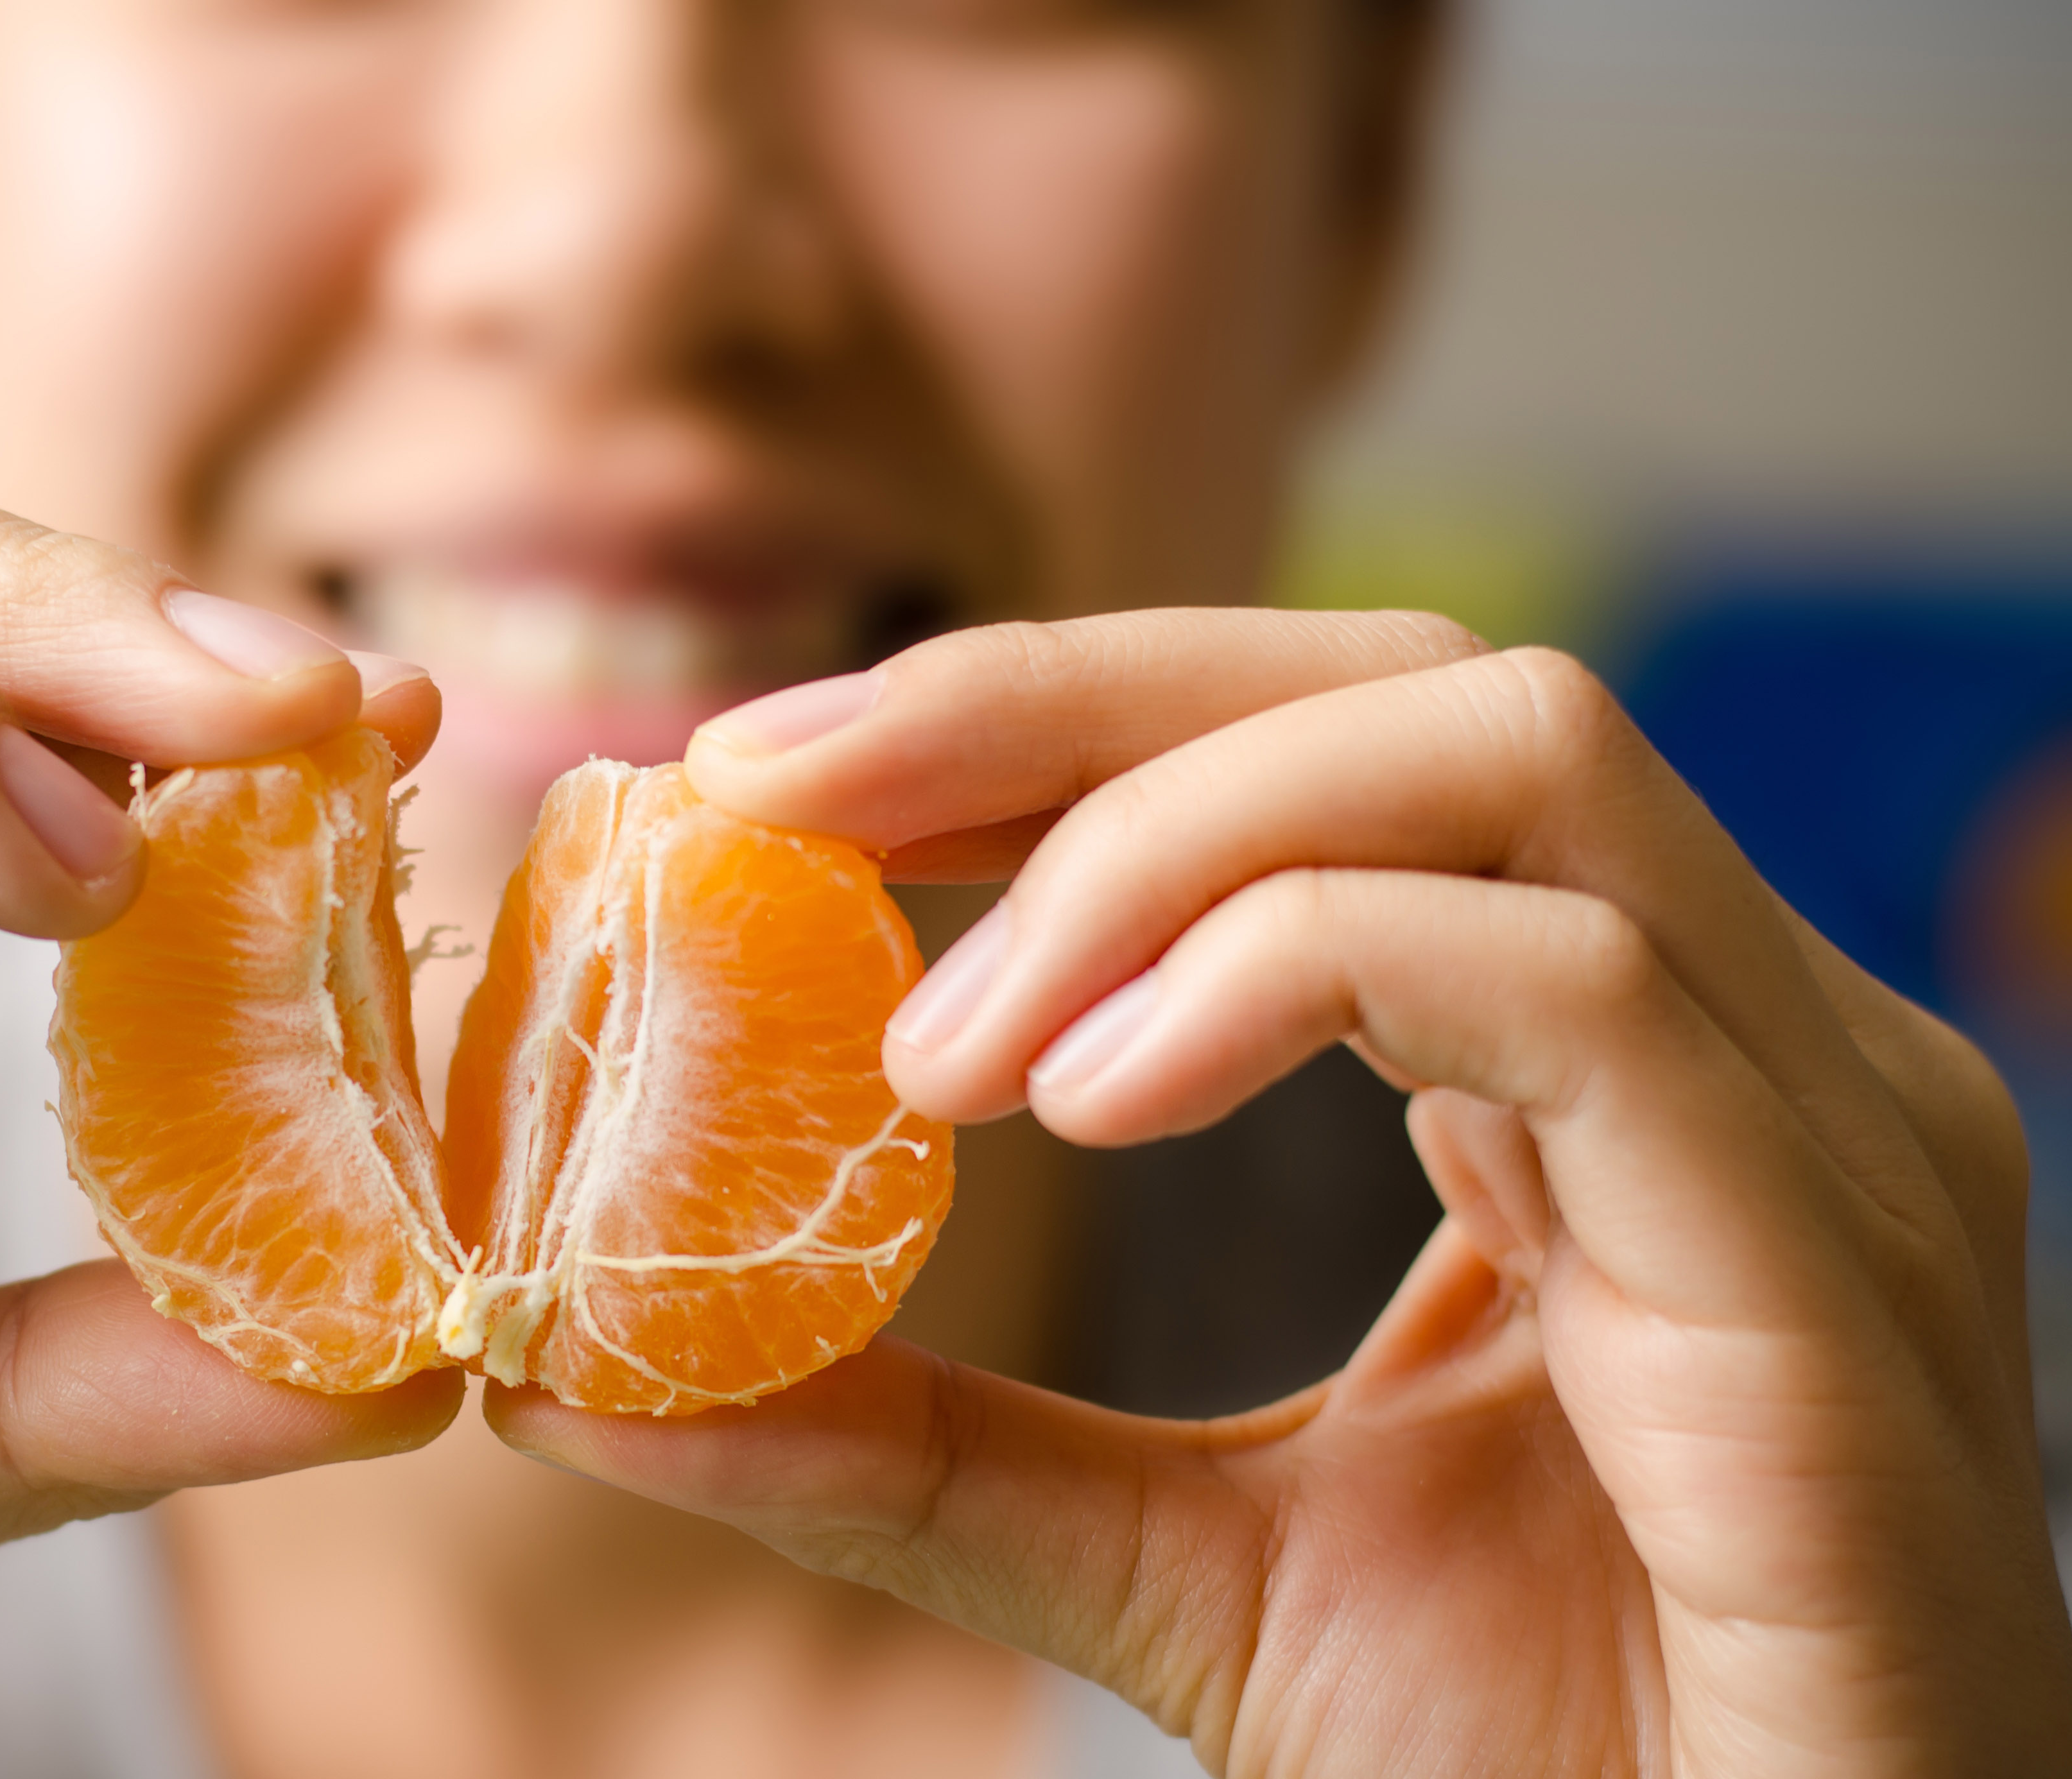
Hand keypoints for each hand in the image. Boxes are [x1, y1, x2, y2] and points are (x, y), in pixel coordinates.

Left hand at [489, 609, 2071, 1774]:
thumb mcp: (1174, 1573)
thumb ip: (922, 1453)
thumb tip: (601, 1379)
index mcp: (1597, 1079)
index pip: (1319, 755)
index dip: (1034, 727)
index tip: (768, 778)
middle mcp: (1739, 1045)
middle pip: (1404, 682)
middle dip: (1060, 700)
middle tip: (775, 786)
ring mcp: (1821, 1129)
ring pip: (1503, 755)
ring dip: (1157, 842)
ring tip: (938, 1044)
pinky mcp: (1838, 1265)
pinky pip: (1577, 980)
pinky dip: (1300, 968)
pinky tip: (1096, 1089)